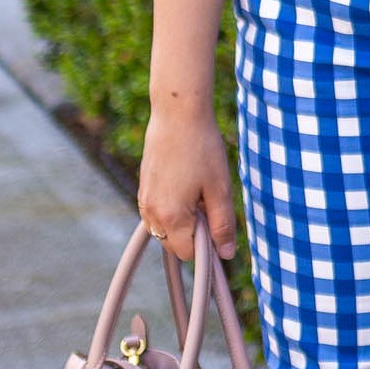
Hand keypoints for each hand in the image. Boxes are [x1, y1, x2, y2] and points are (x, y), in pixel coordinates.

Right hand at [138, 103, 236, 262]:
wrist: (177, 114)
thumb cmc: (202, 148)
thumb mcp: (220, 189)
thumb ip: (222, 225)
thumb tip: (226, 254)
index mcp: (171, 217)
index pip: (188, 254)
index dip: (206, 245)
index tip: (217, 224)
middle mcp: (151, 212)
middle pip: (174, 244)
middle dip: (192, 234)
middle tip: (208, 203)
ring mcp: (144, 199)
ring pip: (164, 229)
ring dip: (181, 222)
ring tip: (197, 192)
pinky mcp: (143, 187)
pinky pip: (156, 212)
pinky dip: (171, 209)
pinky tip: (185, 184)